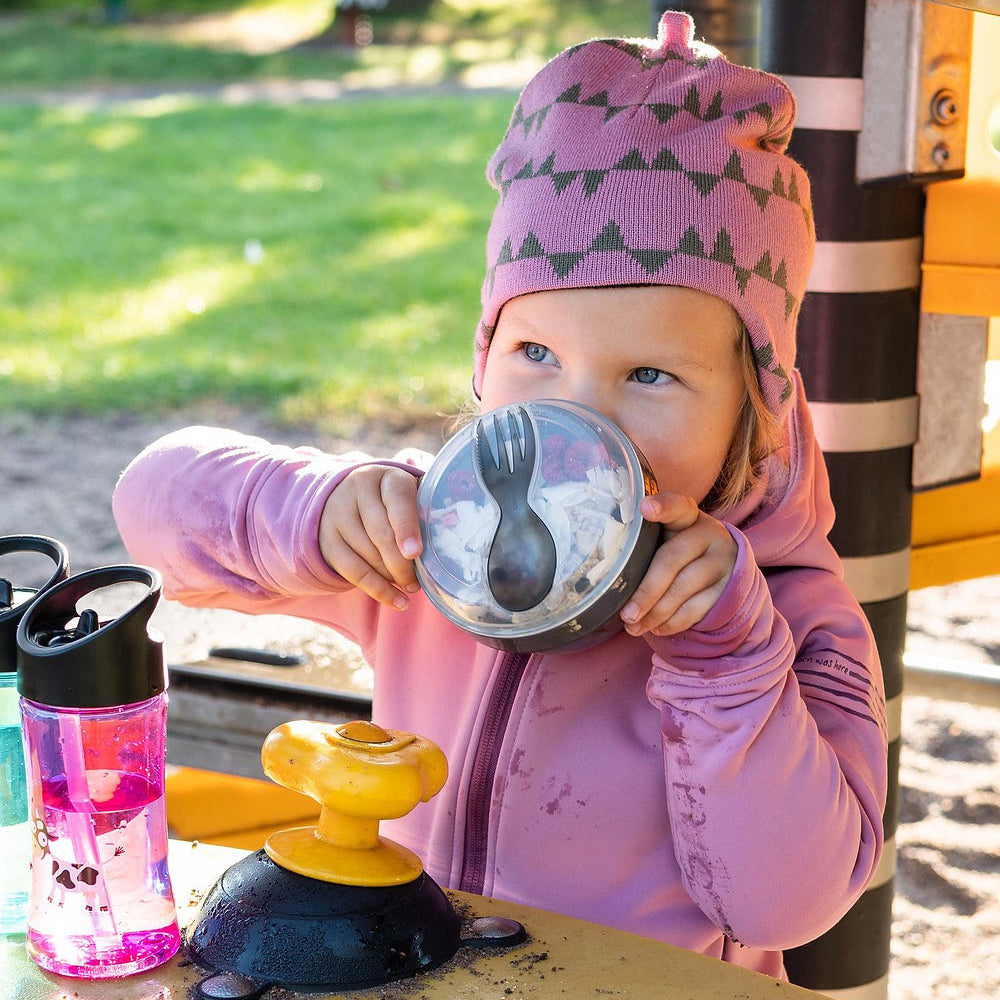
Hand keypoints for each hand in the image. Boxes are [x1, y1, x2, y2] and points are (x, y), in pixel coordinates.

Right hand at [319, 466, 422, 610]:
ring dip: (392, 577)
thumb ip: (430, 506)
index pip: (397, 500)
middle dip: (402, 563)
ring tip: (412, 586)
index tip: (415, 553)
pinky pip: (354, 572)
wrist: (342, 497)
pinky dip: (378, 590)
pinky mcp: (327, 541)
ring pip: (367, 555)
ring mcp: (338, 515)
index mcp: (386, 477)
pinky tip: (398, 601)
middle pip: (381, 533)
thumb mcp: (409, 493)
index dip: (407, 527)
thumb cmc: (392, 501)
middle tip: (418, 580)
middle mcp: (357, 490)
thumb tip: (455, 527)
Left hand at [619, 493, 736, 636]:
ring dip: (656, 613)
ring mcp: (723, 561)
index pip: (676, 506)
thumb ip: (645, 542)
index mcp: (688, 516)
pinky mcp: (729, 589)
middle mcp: (709, 534)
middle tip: (626, 614)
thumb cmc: (680, 550)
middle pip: (671, 560)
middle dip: (646, 591)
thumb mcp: (667, 537)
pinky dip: (673, 622)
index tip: (645, 508)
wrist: (725, 566)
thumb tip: (607, 574)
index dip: (662, 507)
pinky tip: (656, 627)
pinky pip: (697, 610)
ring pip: (684, 589)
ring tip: (634, 626)